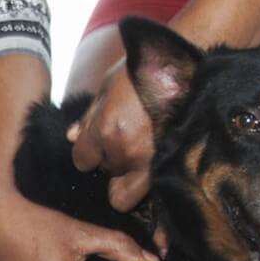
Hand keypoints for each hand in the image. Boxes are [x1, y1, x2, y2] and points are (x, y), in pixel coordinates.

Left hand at [68, 66, 154, 211]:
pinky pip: (137, 195)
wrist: (187, 64)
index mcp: (105, 128)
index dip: (89, 151)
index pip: (82, 160)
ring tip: (142, 145)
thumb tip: (72, 137)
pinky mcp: (167, 166)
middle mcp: (123, 150)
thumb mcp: (109, 85)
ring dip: (129, 167)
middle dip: (111, 157)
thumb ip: (89, 116)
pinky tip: (144, 170)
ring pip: (124, 181)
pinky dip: (137, 188)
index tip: (99, 142)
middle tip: (127, 137)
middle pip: (106, 169)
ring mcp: (147, 160)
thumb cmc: (146, 69)